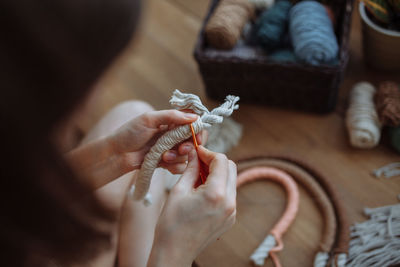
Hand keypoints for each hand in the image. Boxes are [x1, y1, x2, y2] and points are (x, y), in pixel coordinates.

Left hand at [109, 109, 206, 173]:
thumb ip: (171, 116)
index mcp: (170, 121)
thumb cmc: (129, 133)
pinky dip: (174, 166)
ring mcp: (170, 148)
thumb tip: (194, 116)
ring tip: (163, 156)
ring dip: (177, 156)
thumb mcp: (148, 119)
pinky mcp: (167, 162)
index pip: (192, 122)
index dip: (198, 129)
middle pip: (193, 140)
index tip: (197, 136)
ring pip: (187, 154)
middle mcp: (173, 134)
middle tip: (181, 149)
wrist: (116, 155)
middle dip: (189, 145)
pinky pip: (180, 166)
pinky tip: (163, 164)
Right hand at [148, 147, 236, 266]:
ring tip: (198, 177)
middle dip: (215, 161)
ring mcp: (232, 212)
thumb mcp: (179, 190)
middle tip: (197, 162)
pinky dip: (219, 187)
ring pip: (231, 180)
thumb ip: (190, 168)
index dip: (208, 152)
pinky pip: (229, 194)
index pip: (221, 161)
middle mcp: (229, 202)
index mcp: (216, 194)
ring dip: (217, 173)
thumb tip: (194, 152)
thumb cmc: (171, 223)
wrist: (174, 252)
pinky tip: (202, 191)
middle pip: (231, 168)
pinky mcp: (230, 218)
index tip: (196, 151)